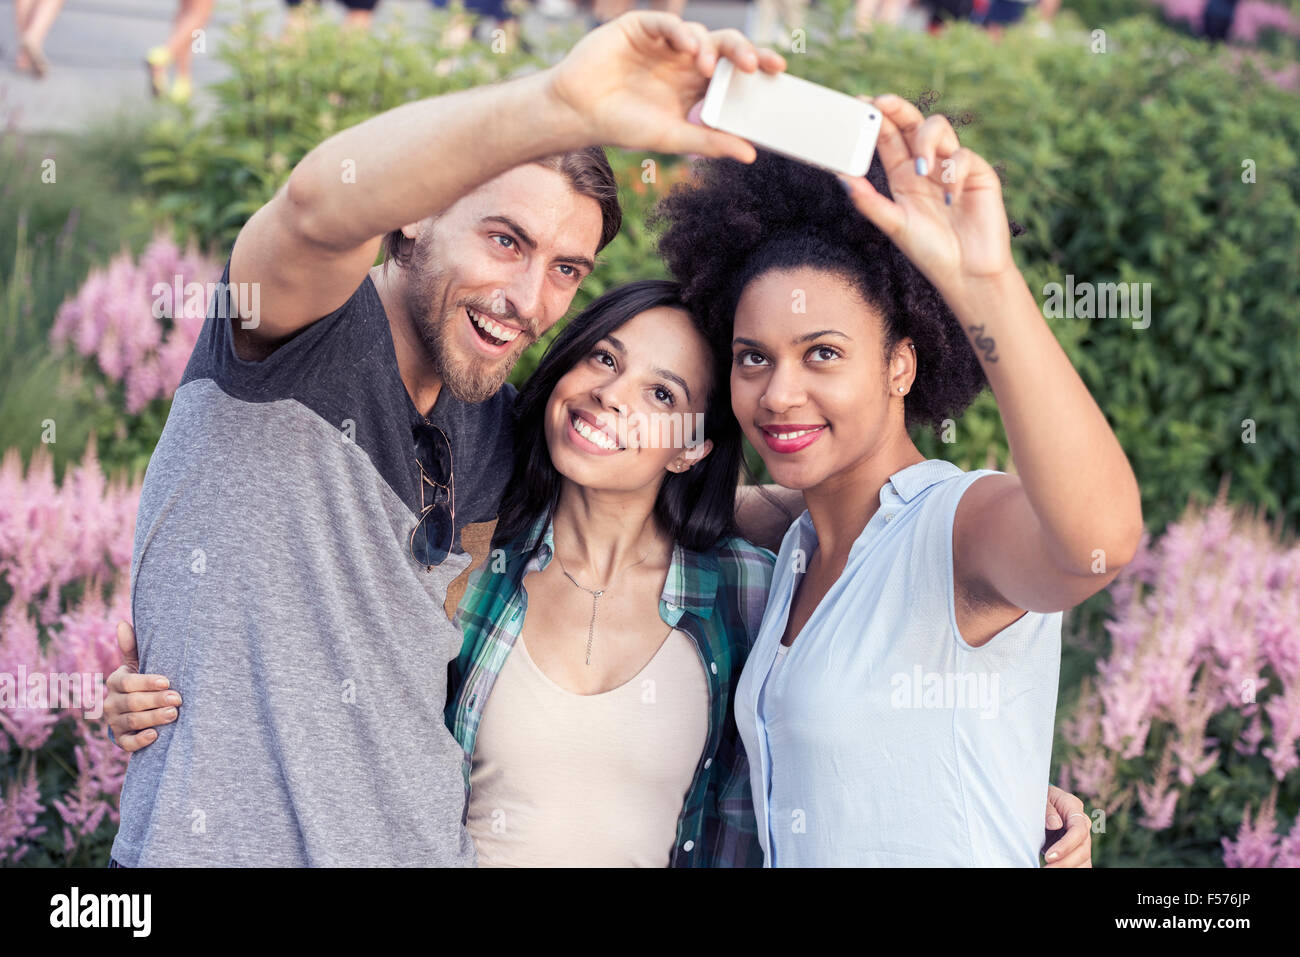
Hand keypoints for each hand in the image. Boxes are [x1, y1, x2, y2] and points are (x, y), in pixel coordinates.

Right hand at [104, 621, 180, 752]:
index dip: (147, 682)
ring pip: (131, 722)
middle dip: (156, 701)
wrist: (136, 712)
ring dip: (153, 718)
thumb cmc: (142, 682)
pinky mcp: (121, 740)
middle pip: (132, 702)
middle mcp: (111, 702)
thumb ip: (132, 648)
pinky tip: (155, 735)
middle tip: (178, 699)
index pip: (128, 682)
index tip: (167, 682)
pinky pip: (127, 743)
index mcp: (116, 682)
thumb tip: (122, 623)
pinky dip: (141, 740)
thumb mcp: (137, 665)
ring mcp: (115, 722)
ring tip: (173, 714)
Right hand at [546, 11, 785, 161]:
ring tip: (705, 67)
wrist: (578, 113)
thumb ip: (709, 142)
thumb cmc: (623, 126)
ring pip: (699, 33)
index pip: (733, 71)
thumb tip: (750, 153)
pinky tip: (687, 47)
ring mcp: (663, 41)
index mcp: (695, 84)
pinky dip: (680, 31)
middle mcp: (684, 59)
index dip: (757, 66)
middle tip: (754, 66)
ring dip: (708, 48)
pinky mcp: (640, 27)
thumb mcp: (672, 138)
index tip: (779, 71)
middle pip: (724, 46)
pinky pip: (667, 22)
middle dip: (744, 52)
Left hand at [839, 94, 1014, 296]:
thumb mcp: (894, 225)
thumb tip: (841, 177)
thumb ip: (868, 201)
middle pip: (912, 123)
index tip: (859, 104)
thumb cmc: (930, 252)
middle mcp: (927, 166)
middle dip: (898, 108)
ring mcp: (953, 167)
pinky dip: (955, 174)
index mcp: (903, 176)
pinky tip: (950, 198)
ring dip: (925, 142)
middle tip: (883, 102)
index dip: (876, 118)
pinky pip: (964, 157)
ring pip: (938, 129)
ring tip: (921, 170)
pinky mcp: (978, 173)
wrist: (968, 274)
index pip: (888, 137)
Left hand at [1041, 784, 1092, 867]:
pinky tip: (1055, 870)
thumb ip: (1046, 809)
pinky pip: (1080, 864)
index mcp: (1073, 807)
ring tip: (1047, 871)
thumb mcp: (1038, 798)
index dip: (1066, 846)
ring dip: (1068, 868)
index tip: (1049, 857)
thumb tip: (1055, 824)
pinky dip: (1070, 869)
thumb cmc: (1037, 797)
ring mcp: (1081, 837)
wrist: (1038, 801)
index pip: (1078, 830)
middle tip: (1046, 869)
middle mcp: (1082, 823)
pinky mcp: (1076, 849)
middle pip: (1083, 849)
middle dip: (1065, 862)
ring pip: (1085, 859)